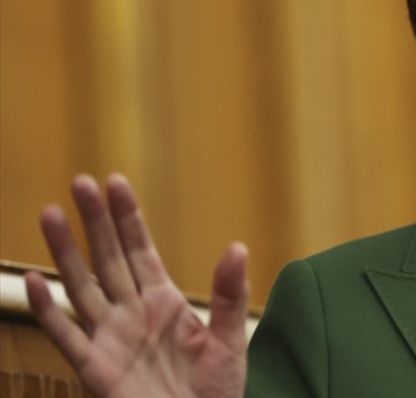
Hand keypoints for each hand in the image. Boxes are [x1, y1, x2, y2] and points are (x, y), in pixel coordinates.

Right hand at [24, 174, 247, 397]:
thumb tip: (237, 246)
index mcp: (165, 301)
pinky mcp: (96, 368)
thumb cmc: (216, 390)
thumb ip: (230, 294)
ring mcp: (111, 339)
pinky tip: (35, 280)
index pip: (140, 250)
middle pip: (108, 259)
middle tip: (80, 182)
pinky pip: (67, 336)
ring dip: (65, 252)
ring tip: (50, 215)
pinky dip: (49, 310)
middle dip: (95, 221)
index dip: (128, 217)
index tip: (116, 182)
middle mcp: (132, 314)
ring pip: (82, 287)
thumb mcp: (229, 338)